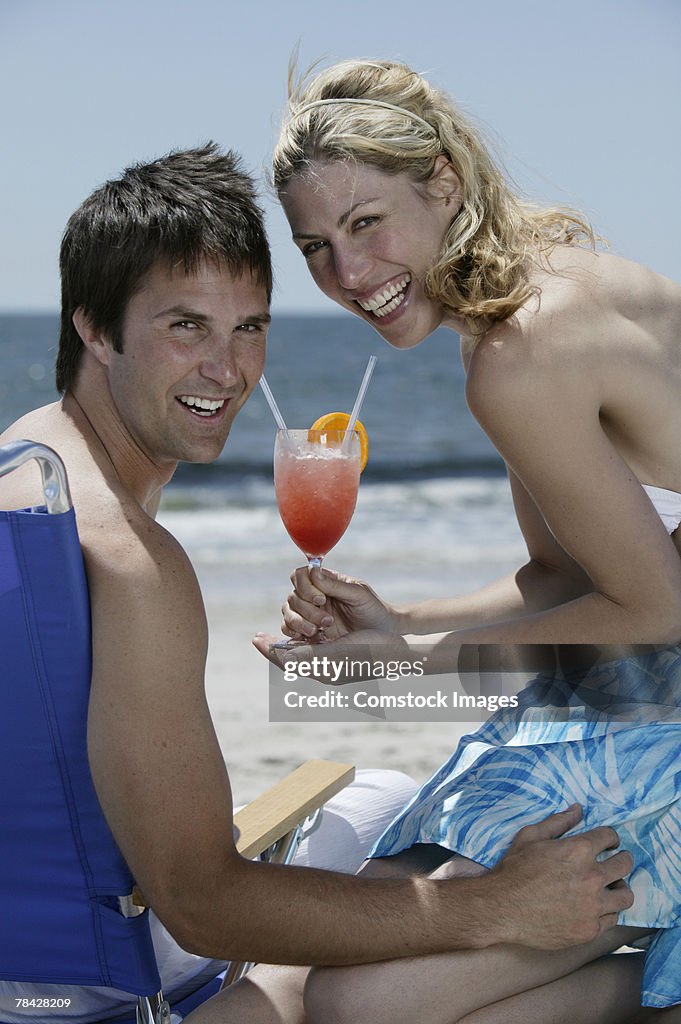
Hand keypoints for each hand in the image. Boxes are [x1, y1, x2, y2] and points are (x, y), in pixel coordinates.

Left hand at [252, 628, 411, 680]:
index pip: (288, 661)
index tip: (256, 638)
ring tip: (290, 626)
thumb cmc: (369, 653)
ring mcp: (333, 659)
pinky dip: (308, 632)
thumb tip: (283, 657)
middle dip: (281, 642)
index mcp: (320, 671)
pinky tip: (308, 623)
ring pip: (303, 647)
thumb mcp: (335, 653)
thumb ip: (308, 655)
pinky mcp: (342, 650)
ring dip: (295, 634)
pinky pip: (317, 642)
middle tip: (265, 634)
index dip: (270, 649)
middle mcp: (324, 667)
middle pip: (292, 654)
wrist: (397, 651)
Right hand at [279, 567, 397, 642]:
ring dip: (299, 622)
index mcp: (324, 582)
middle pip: (293, 596)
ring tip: (317, 631)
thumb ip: (335, 584)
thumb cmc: (372, 609)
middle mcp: (313, 596)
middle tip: (328, 621)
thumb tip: (313, 571)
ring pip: (288, 612)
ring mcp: (309, 614)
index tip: (321, 599)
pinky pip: (288, 629)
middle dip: (307, 610)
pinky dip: (294, 632)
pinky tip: (311, 637)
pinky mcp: (308, 631)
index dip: (305, 586)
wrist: (382, 634)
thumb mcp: (358, 594)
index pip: (300, 575)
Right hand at [487, 805, 633, 949]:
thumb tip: (578, 809)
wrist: (501, 909)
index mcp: (578, 851)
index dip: (609, 837)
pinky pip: (612, 919)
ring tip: (610, 887)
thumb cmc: (514, 870)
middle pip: (624, 864)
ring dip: (619, 887)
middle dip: (621, 859)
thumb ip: (558, 822)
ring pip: (625, 895)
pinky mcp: (590, 930)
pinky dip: (606, 911)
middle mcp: (591, 877)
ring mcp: (592, 906)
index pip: (610, 837)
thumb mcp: (531, 836)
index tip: (606, 842)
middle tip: (615, 862)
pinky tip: (595, 907)